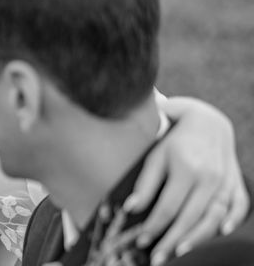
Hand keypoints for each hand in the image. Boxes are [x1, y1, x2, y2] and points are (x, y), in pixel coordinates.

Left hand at [125, 96, 248, 264]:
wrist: (207, 119)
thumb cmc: (174, 138)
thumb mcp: (155, 155)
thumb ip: (145, 182)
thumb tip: (131, 208)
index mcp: (186, 168)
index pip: (167, 207)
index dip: (153, 226)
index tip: (140, 240)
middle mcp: (209, 176)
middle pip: (190, 217)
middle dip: (172, 240)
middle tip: (157, 258)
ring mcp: (225, 180)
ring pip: (214, 216)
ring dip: (198, 237)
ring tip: (180, 252)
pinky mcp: (236, 182)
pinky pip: (239, 205)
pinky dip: (232, 220)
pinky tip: (221, 232)